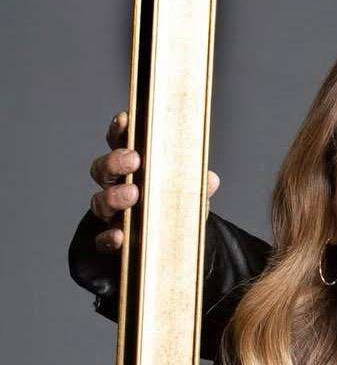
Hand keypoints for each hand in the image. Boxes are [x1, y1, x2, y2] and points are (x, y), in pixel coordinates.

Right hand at [88, 111, 219, 252]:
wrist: (172, 245)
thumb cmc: (175, 208)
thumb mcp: (189, 193)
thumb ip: (195, 186)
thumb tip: (210, 179)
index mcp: (133, 169)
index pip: (120, 144)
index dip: (119, 131)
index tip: (126, 119)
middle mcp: (116, 188)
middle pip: (102, 170)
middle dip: (115, 161)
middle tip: (134, 159)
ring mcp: (112, 215)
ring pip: (99, 202)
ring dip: (114, 197)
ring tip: (133, 194)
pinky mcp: (112, 242)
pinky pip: (103, 240)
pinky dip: (109, 237)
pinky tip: (120, 235)